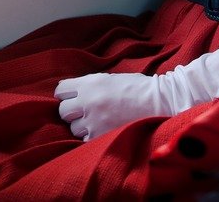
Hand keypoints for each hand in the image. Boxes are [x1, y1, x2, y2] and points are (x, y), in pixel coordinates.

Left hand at [55, 72, 171, 140]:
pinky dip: (91, 137)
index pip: (61, 90)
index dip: (66, 94)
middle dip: (71, 111)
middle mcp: (88, 102)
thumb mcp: (109, 78)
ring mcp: (94, 121)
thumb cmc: (135, 86)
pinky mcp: (101, 137)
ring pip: (73, 128)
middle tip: (83, 111)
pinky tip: (102, 130)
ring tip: (96, 121)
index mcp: (90, 83)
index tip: (71, 96)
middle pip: (63, 111)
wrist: (157, 101)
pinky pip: (86, 140)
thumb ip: (90, 85)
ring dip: (82, 125)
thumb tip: (73, 92)